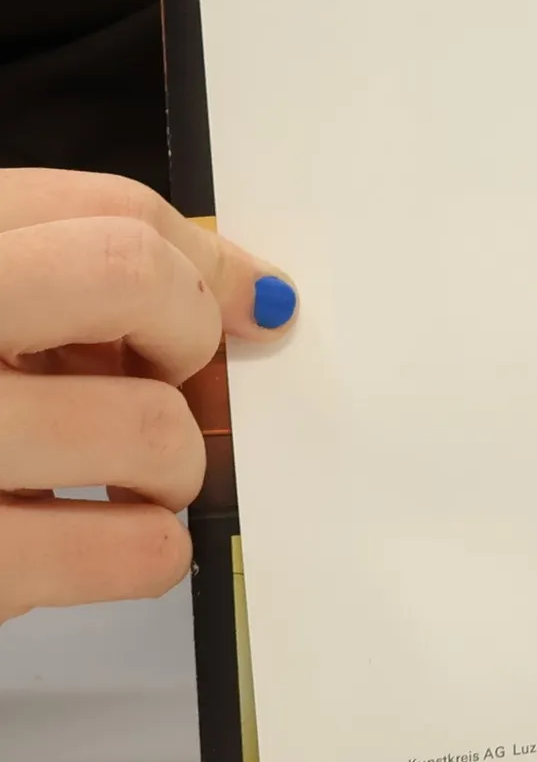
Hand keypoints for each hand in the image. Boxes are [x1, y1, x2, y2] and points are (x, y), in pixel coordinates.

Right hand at [0, 171, 295, 623]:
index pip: (104, 210)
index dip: (201, 260)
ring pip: (146, 427)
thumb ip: (63, 279)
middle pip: (125, 273)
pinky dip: (148, 550)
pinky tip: (106, 543)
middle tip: (166, 380)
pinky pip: (130, 551)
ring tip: (122, 478)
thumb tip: (247, 296)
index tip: (240, 302)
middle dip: (183, 333)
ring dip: (170, 462)